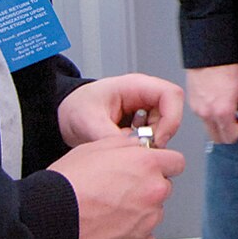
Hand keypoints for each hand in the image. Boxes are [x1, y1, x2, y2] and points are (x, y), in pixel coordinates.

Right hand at [49, 131, 184, 238]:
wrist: (47, 224)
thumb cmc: (65, 187)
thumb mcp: (93, 149)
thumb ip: (124, 145)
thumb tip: (136, 146)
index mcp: (145, 165)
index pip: (175, 162)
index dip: (161, 165)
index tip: (152, 170)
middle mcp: (153, 192)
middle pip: (163, 188)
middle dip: (146, 189)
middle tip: (117, 194)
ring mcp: (148, 221)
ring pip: (152, 214)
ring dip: (137, 214)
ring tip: (106, 215)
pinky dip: (130, 236)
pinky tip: (108, 232)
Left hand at [58, 73, 185, 147]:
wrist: (66, 114)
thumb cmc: (76, 107)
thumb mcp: (90, 122)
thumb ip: (112, 138)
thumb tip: (131, 153)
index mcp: (135, 86)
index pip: (171, 95)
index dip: (172, 118)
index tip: (158, 138)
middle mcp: (144, 95)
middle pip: (171, 113)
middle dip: (159, 134)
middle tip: (140, 146)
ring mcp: (143, 108)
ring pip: (164, 126)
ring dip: (150, 140)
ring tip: (127, 143)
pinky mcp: (141, 122)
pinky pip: (153, 134)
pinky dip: (142, 143)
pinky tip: (125, 143)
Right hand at [187, 63, 237, 142]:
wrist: (208, 57)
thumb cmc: (226, 70)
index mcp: (222, 112)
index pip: (231, 138)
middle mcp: (208, 114)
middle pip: (218, 138)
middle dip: (229, 132)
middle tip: (236, 118)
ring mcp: (198, 111)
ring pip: (210, 129)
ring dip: (220, 125)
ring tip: (226, 107)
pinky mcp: (192, 106)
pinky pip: (203, 119)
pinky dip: (211, 116)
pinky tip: (217, 102)